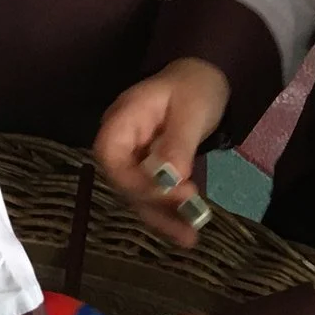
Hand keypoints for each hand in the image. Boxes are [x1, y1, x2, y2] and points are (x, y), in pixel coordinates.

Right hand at [94, 58, 231, 247]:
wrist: (204, 78)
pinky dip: (170, 213)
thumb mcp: (190, 111)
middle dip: (154, 206)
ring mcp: (135, 158)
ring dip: (163, 217)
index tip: (168, 192)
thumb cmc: (194, 87)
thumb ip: (177, 143)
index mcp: (122, 120)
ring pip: (140, 195)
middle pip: (124, 182)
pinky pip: (155, 195)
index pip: (110, 157)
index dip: (133, 181)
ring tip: (189, 236)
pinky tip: (187, 231)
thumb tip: (168, 177)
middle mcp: (122, 143)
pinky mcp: (150, 170)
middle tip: (189, 220)